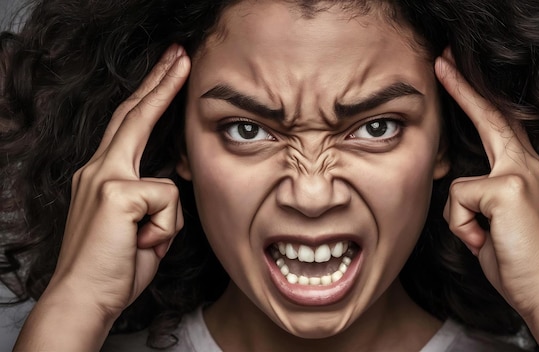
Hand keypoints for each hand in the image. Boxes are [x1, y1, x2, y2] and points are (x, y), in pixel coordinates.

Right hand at [48, 44, 188, 317]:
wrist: (83, 298)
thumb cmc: (114, 266)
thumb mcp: (139, 224)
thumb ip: (152, 197)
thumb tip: (171, 183)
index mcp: (102, 175)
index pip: (130, 123)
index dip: (150, 94)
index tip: (169, 69)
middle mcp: (98, 169)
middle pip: (135, 114)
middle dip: (161, 82)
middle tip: (180, 54)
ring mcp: (104, 178)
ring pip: (167, 184)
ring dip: (165, 223)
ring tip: (142, 244)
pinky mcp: (117, 193)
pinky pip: (168, 204)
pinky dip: (164, 232)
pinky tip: (141, 244)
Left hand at [435, 48, 538, 349]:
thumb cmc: (522, 264)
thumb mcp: (496, 223)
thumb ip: (481, 198)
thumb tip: (459, 192)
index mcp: (529, 172)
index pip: (501, 126)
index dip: (479, 101)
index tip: (458, 75)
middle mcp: (531, 166)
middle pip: (490, 117)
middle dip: (462, 88)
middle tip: (442, 59)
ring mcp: (523, 173)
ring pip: (460, 185)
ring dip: (463, 220)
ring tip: (487, 241)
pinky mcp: (509, 187)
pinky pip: (458, 202)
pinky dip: (463, 228)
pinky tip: (486, 241)